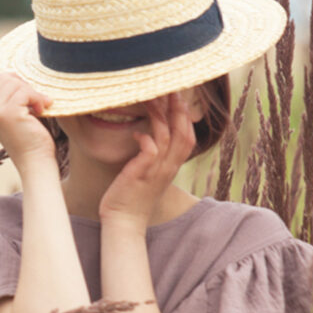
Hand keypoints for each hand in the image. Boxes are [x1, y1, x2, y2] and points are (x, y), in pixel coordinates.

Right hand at [0, 74, 55, 172]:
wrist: (36, 163)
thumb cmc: (33, 140)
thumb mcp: (19, 115)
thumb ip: (14, 98)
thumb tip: (20, 76)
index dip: (12, 79)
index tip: (28, 94)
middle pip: (3, 77)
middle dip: (23, 84)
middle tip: (36, 100)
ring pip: (14, 83)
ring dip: (32, 92)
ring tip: (41, 107)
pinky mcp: (8, 114)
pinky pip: (24, 92)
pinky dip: (37, 98)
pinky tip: (42, 110)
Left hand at [98, 93, 195, 230]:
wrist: (124, 222)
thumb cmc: (132, 197)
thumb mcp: (148, 174)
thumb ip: (153, 156)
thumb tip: (148, 137)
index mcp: (171, 167)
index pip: (188, 137)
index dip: (186, 117)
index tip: (179, 97)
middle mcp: (168, 168)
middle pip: (183, 133)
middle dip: (179, 110)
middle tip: (172, 90)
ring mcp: (155, 171)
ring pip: (167, 138)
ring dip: (160, 117)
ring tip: (151, 101)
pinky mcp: (140, 175)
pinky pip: (150, 151)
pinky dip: (146, 139)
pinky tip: (137, 134)